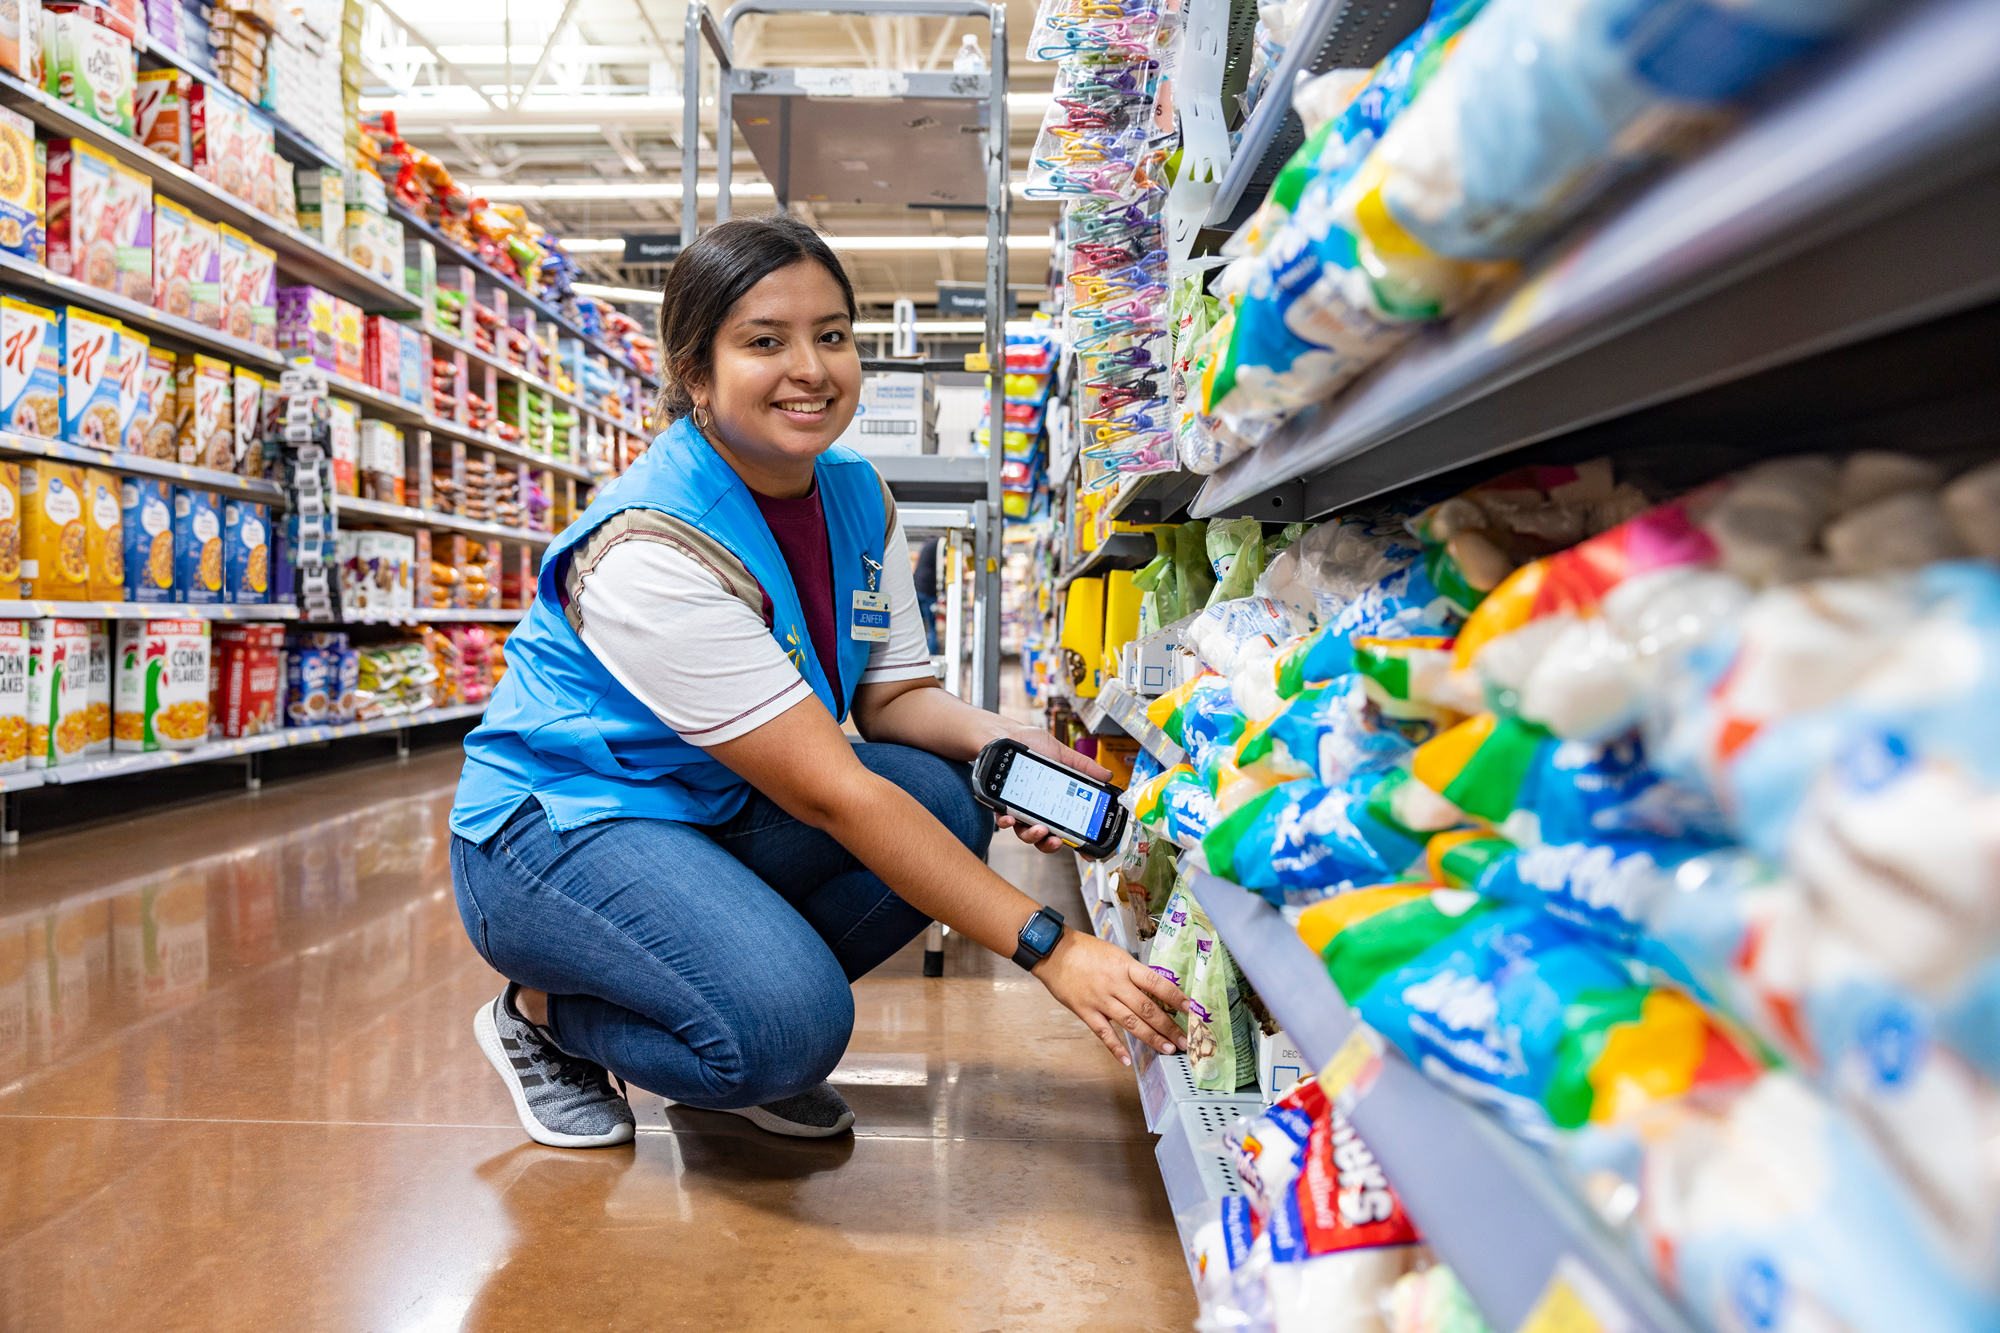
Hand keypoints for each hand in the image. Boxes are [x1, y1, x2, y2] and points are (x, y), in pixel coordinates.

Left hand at [993, 727, 1114, 855]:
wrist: (1005, 734)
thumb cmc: (1031, 744)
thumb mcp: (1062, 754)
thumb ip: (1083, 766)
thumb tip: (1107, 775)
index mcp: (1054, 802)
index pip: (1066, 827)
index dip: (1076, 841)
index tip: (1087, 852)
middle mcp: (1036, 810)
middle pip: (1045, 837)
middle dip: (1051, 844)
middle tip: (1057, 840)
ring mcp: (1019, 810)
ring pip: (1025, 833)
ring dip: (1032, 836)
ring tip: (1039, 829)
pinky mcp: (1001, 805)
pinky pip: (1004, 820)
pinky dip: (1007, 822)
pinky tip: (1010, 818)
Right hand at [1033, 929, 1187, 1065]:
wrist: (1052, 951)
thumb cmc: (1084, 949)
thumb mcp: (1115, 954)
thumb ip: (1132, 972)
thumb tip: (1153, 989)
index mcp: (1125, 966)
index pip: (1157, 983)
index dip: (1176, 998)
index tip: (1192, 1009)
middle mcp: (1116, 984)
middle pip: (1147, 1009)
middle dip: (1169, 1026)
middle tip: (1184, 1040)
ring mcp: (1100, 999)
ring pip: (1131, 1023)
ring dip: (1151, 1038)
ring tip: (1167, 1049)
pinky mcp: (1085, 1011)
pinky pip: (1104, 1033)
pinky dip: (1116, 1048)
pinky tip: (1127, 1060)